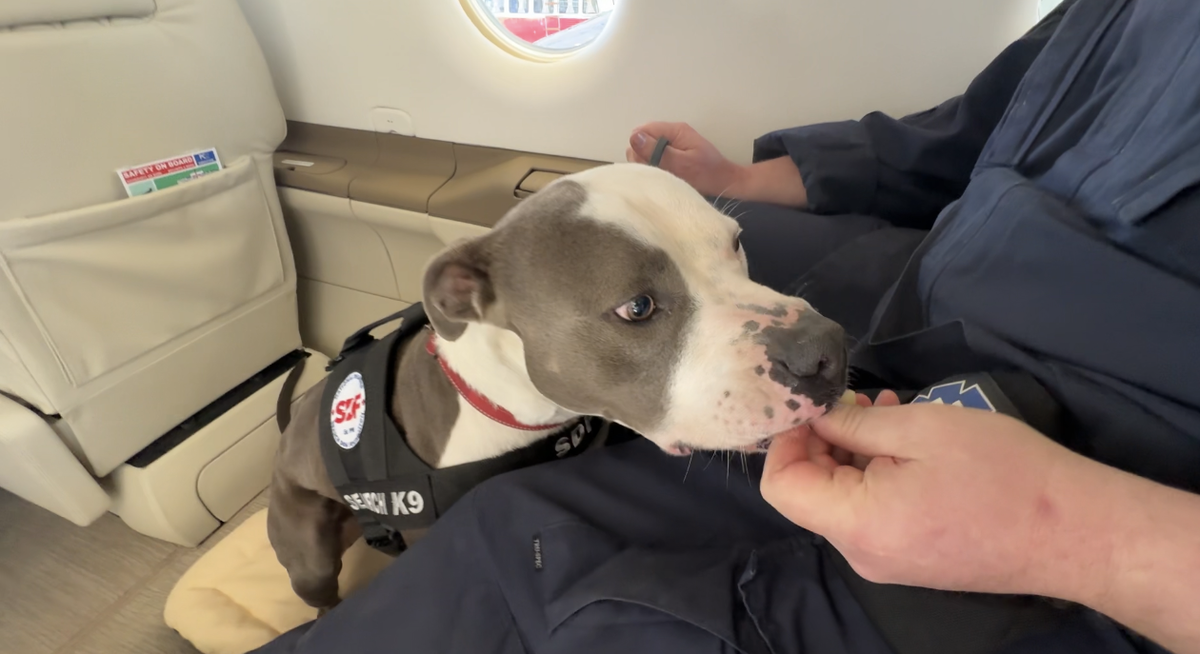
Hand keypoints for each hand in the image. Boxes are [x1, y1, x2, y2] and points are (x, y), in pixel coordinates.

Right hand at [626, 122, 744, 197]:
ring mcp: (671, 143)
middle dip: (643, 158)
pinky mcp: (672, 153)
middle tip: (659, 172)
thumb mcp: (681, 164)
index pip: (642, 131)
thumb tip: (635, 137)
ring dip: (650, 164)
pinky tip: (666, 176)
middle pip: (642, 140)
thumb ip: (657, 151)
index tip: (649, 165)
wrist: (726, 182)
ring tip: (665, 175)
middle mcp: (671, 133)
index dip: (639, 149)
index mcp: (675, 130)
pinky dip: (656, 167)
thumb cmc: (707, 174)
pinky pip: (655, 158)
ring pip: (646, 151)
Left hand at [760, 393, 1113, 599]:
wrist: (1076, 532)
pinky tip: (905, 439)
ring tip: (885, 408)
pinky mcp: (913, 558)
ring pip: (844, 499)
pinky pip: (874, 513)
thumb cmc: (1001, 473)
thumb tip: (813, 418)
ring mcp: (888, 561)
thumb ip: (854, 426)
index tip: (810, 404)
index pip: (780, 487)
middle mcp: (863, 553)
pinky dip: (877, 473)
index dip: (785, 440)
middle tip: (855, 398)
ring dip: (854, 451)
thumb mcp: (920, 431)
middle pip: (811, 493)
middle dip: (823, 440)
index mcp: (857, 525)